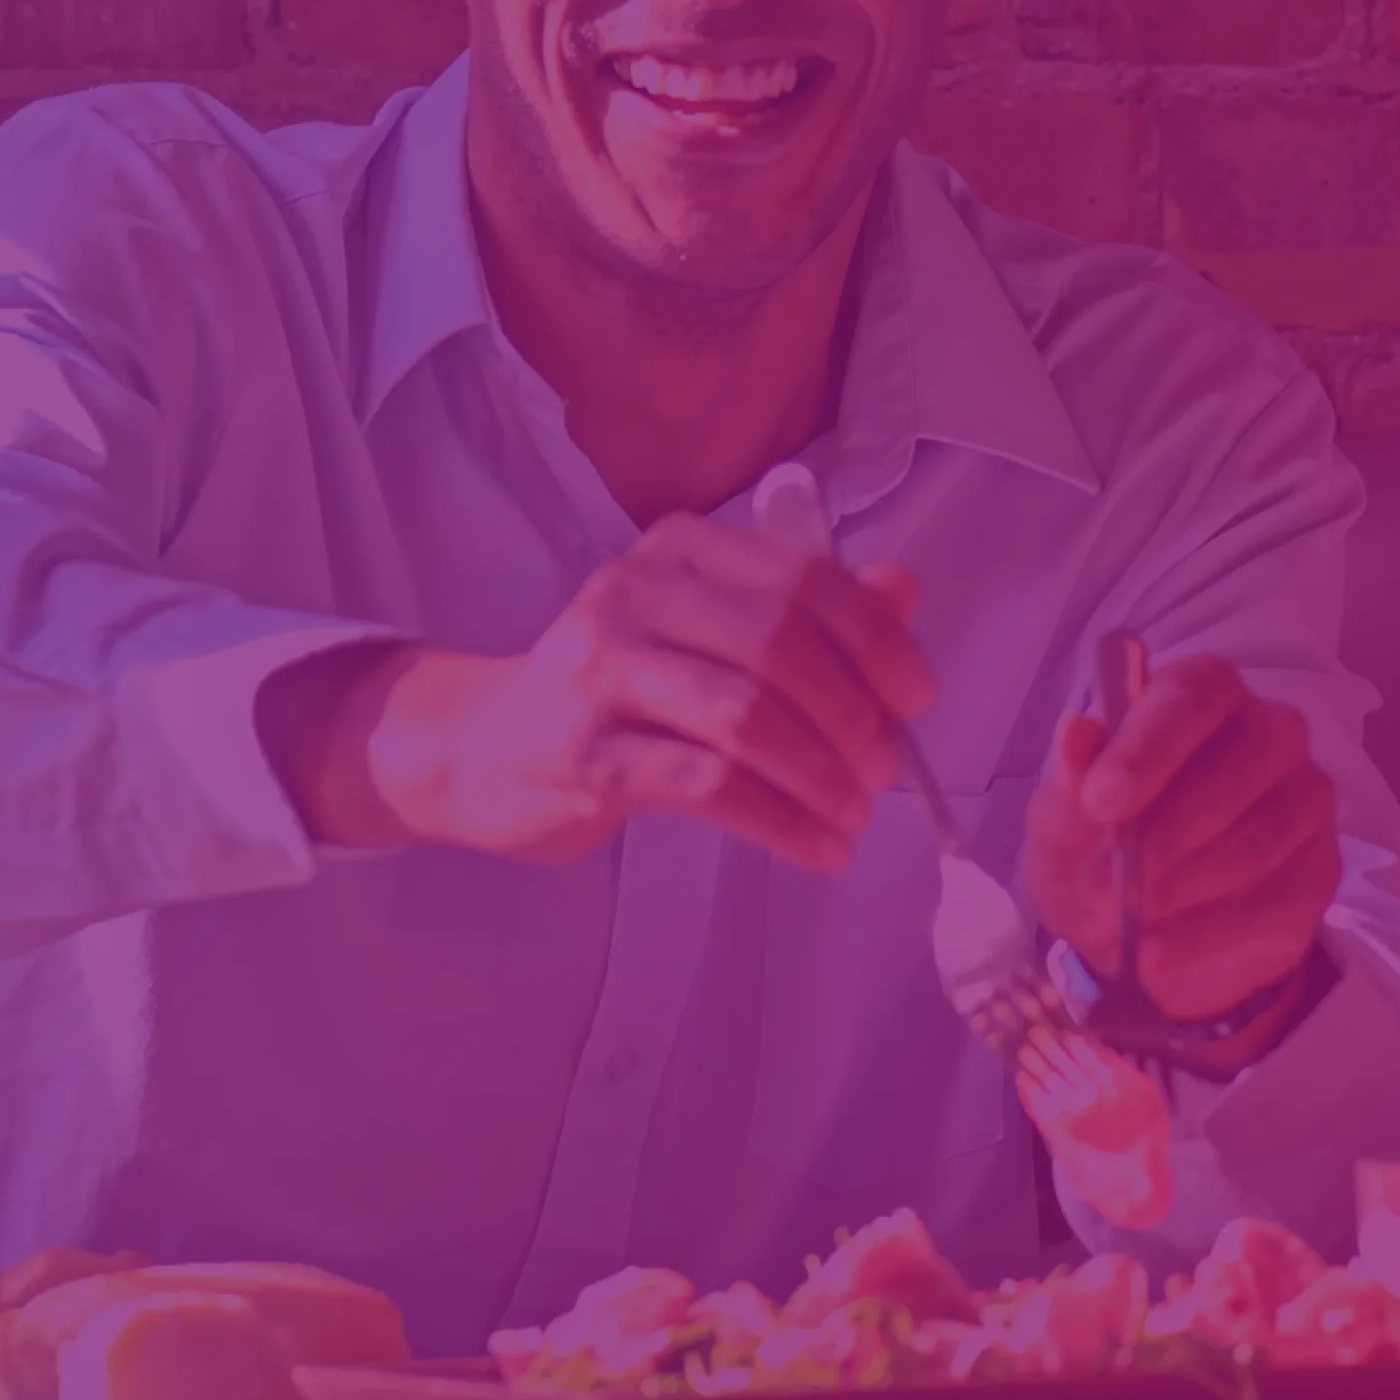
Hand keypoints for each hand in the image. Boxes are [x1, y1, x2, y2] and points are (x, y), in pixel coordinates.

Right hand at [268, 516, 937, 874]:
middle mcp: (635, 594)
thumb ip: (804, 610)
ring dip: (821, 774)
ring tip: (855, 814)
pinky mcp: (586, 754)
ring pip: (744, 717)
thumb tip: (902, 590)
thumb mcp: (706, 633)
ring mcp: (601, 673)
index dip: (876, 641)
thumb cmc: (615, 691)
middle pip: (779, 645)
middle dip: (852, 714)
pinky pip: (706, 785)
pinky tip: (818, 847)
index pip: (802, 580)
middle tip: (886, 770)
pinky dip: (780, 821)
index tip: (916, 701)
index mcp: (679, 552)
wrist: (482, 749)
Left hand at [1023, 649, 1341, 1051]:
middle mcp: (1269, 731)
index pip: (1191, 697)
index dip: (1146, 748)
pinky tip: (1159, 952)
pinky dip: (1206, 933)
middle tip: (1104, 888)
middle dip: (1163, 835)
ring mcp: (1306, 798)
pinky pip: (1274, 900)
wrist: (1141, 940)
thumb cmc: (1099, 855)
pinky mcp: (1320, 869)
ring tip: (1124, 924)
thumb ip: (1069, 786)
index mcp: (1202, 695)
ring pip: (1257, 839)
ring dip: (1181, 889)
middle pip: (1238, 765)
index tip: (1100, 803)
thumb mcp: (1063, 829)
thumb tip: (1075, 732)